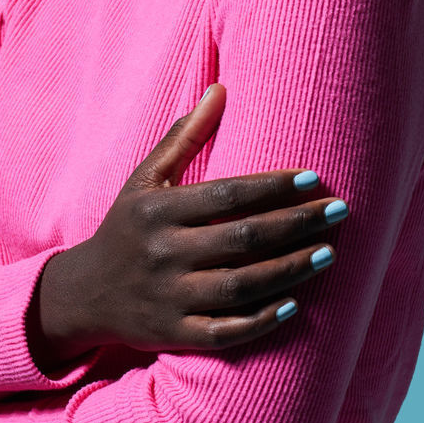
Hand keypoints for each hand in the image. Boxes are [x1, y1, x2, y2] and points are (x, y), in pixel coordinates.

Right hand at [38, 83, 348, 357]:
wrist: (85, 293)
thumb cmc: (127, 227)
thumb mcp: (146, 179)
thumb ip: (184, 136)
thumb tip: (220, 89)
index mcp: (157, 210)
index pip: (226, 195)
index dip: (272, 187)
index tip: (313, 178)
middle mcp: (164, 252)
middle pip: (241, 238)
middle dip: (295, 224)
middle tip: (338, 212)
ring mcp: (170, 296)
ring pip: (240, 286)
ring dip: (289, 270)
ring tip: (328, 253)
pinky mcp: (175, 333)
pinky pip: (224, 331)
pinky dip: (259, 322)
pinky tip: (294, 306)